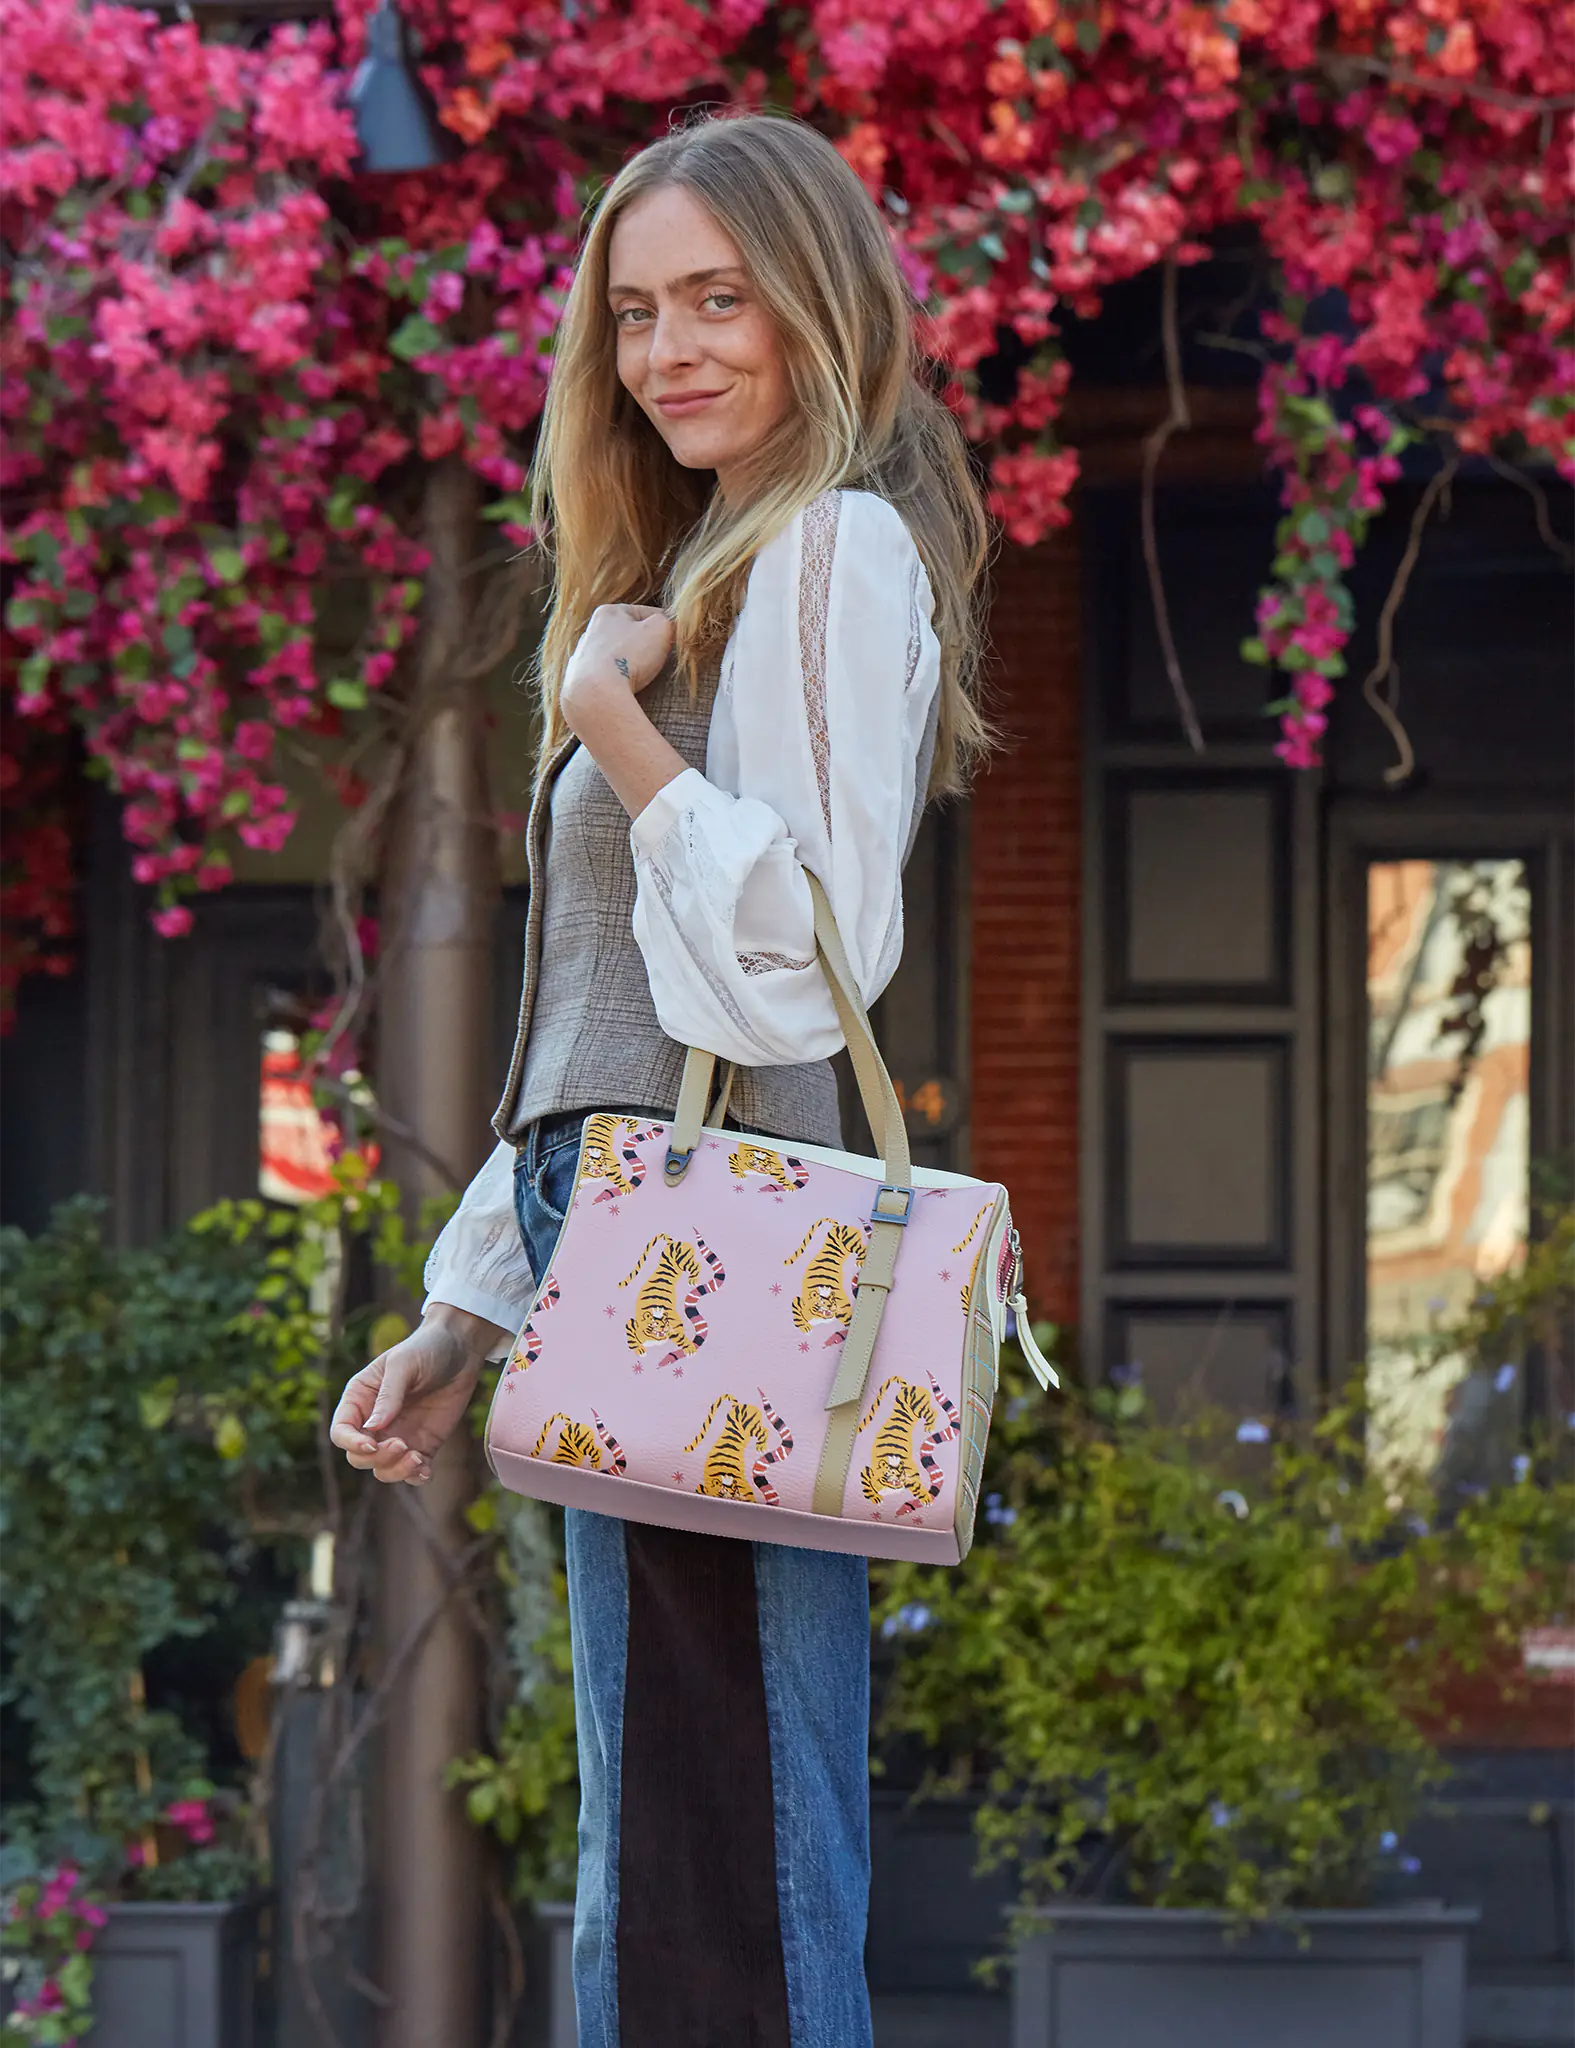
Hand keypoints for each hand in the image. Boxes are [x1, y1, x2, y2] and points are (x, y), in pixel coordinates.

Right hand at [329, 1306, 504, 1484]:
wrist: (461, 1349)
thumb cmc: (426, 1348)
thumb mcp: (404, 1364)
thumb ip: (389, 1395)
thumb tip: (372, 1428)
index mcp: (360, 1399)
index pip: (341, 1432)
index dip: (350, 1443)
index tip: (372, 1444)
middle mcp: (375, 1423)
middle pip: (359, 1457)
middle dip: (378, 1458)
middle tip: (402, 1444)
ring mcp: (398, 1436)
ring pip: (384, 1469)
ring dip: (397, 1471)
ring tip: (417, 1458)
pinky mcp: (423, 1445)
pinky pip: (413, 1472)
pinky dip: (416, 1476)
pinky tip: (427, 1469)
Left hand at [562, 603, 673, 713]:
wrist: (597, 693)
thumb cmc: (630, 657)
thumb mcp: (660, 629)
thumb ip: (668, 621)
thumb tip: (669, 626)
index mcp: (608, 612)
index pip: (646, 613)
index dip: (665, 626)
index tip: (674, 640)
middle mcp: (591, 631)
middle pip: (629, 635)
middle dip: (645, 645)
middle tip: (659, 659)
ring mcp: (583, 657)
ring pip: (616, 656)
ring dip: (630, 663)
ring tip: (641, 675)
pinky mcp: (581, 680)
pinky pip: (606, 677)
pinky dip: (617, 680)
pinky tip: (624, 687)